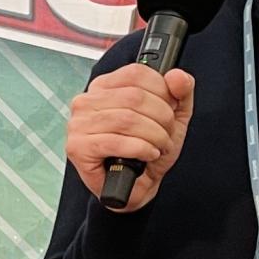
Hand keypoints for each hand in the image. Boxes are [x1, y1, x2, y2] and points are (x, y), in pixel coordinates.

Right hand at [64, 63, 195, 211]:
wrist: (137, 186)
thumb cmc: (147, 150)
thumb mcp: (173, 117)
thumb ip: (181, 92)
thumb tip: (177, 76)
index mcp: (104, 87)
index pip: (136, 73)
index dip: (163, 91)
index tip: (170, 109)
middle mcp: (86, 101)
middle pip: (135, 96)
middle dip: (162, 118)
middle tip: (166, 134)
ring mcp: (78, 124)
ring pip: (127, 119)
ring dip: (154, 136)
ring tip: (159, 146)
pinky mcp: (78, 147)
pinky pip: (116, 142)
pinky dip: (141, 149)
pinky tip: (147, 155)